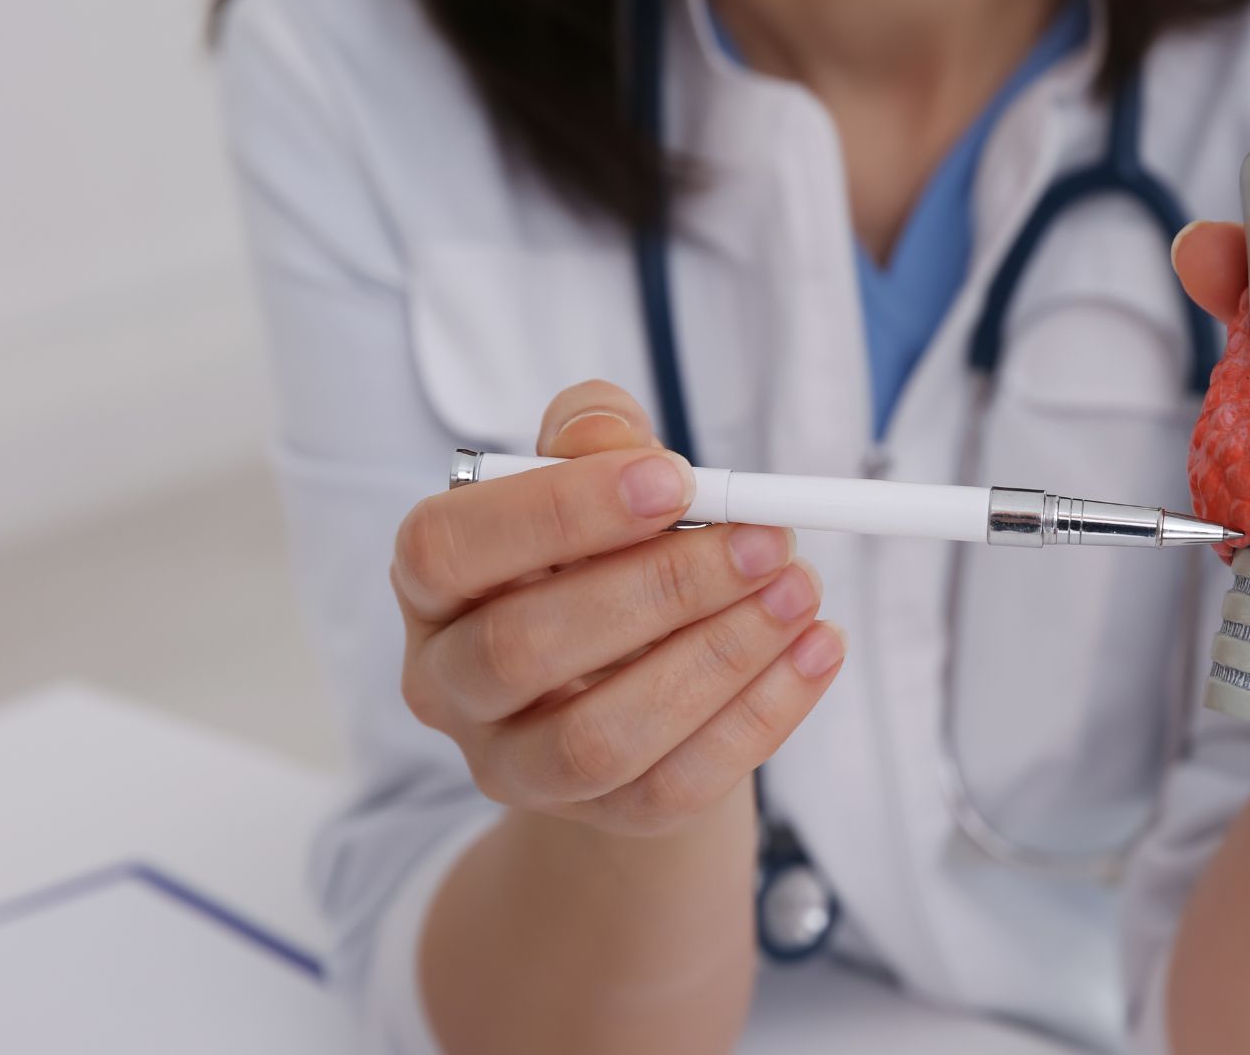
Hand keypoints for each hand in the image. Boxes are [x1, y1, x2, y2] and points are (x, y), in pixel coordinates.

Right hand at [391, 380, 846, 836]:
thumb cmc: (605, 561)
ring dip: (717, 658)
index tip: (674, 480)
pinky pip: (679, 784)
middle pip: (523, 648)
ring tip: (799, 593)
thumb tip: (609, 434)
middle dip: (662, 588)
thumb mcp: (597, 483)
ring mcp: (519, 766)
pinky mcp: (605, 816)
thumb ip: (593, 438)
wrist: (637, 685)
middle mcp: (450, 685)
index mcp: (433, 587)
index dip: (558, 512)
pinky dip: (761, 715)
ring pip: (599, 736)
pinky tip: (816, 650)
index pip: (448, 548)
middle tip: (766, 542)